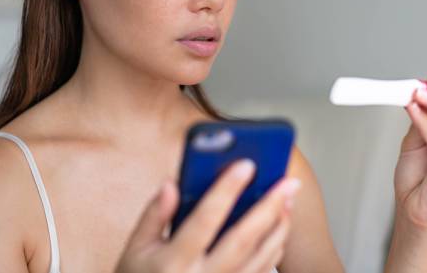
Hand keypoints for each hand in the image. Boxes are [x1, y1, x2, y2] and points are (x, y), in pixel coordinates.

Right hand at [115, 159, 300, 272]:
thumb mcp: (135, 249)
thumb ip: (154, 215)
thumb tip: (172, 183)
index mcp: (173, 262)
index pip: (204, 220)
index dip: (226, 190)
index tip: (246, 164)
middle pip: (243, 238)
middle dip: (269, 206)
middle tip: (290, 180)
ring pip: (260, 258)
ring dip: (279, 226)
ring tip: (289, 198)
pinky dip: (275, 248)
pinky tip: (280, 227)